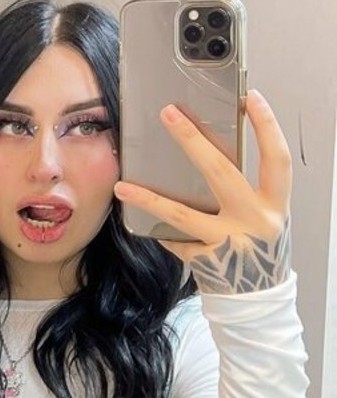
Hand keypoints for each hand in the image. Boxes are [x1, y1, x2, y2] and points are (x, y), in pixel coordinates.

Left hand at [113, 89, 291, 293]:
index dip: (267, 126)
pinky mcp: (206, 261)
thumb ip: (245, 190)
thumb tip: (207, 152)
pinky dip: (158, 228)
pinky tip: (140, 218)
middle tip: (168, 114)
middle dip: (192, 140)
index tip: (252, 97)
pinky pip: (174, 238)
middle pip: (221, 172)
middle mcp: (255, 221)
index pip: (275, 158)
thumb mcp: (262, 216)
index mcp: (273, 205)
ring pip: (183, 213)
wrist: (257, 300)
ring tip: (123, 185)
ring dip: (149, 198)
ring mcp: (228, 243)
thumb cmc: (257, 250)